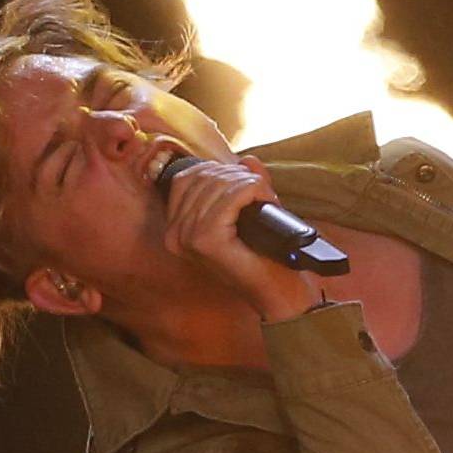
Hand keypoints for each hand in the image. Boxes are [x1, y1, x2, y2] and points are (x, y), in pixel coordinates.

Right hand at [160, 151, 320, 320]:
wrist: (278, 293)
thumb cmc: (262, 258)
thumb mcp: (249, 214)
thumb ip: (245, 184)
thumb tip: (248, 159)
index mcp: (175, 230)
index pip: (185, 178)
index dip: (218, 171)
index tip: (244, 183)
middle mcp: (175, 234)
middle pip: (202, 177)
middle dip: (236, 176)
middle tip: (261, 192)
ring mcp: (188, 238)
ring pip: (218, 184)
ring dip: (249, 184)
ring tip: (266, 199)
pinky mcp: (207, 240)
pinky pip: (231, 197)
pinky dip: (253, 191)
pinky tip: (265, 201)